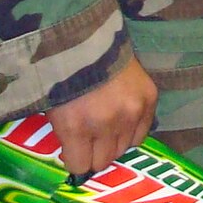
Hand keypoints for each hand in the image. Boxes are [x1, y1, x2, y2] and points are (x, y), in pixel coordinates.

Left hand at [46, 57, 157, 179]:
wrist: (89, 37)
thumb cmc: (63, 73)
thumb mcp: (53, 107)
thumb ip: (66, 136)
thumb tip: (74, 157)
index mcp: (76, 126)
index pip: (81, 166)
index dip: (75, 160)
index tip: (72, 151)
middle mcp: (107, 124)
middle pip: (104, 160)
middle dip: (95, 153)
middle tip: (89, 139)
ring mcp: (132, 111)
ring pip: (124, 148)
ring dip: (114, 142)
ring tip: (106, 125)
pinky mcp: (149, 98)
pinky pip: (142, 132)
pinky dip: (132, 130)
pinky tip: (122, 118)